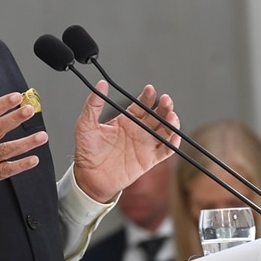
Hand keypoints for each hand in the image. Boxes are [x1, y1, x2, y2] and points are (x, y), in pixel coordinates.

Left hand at [72, 81, 179, 202]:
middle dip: (164, 107)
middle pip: (157, 115)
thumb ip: (93, 105)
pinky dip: (173, 143)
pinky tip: (174, 136)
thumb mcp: (86, 124)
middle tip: (166, 100)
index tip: (151, 89)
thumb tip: (100, 85)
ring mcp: (145, 145)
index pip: (141, 105)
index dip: (147, 97)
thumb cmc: (86, 151)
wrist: (89, 176)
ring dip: (172, 122)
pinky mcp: (150, 160)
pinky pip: (166, 150)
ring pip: (165, 130)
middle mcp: (138, 131)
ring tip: (171, 116)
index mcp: (124, 121)